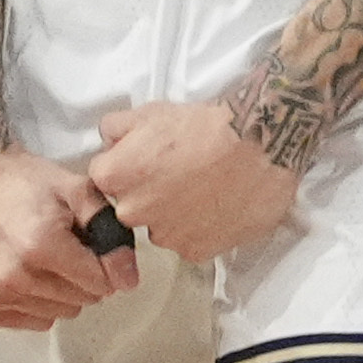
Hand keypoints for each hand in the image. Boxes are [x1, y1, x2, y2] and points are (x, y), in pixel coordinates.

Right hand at [0, 144, 138, 329]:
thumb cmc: (22, 179)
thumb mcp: (74, 188)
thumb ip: (107, 229)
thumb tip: (128, 278)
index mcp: (42, 245)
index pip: (101, 284)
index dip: (106, 264)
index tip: (93, 247)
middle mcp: (15, 278)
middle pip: (81, 301)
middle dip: (84, 277)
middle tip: (66, 248)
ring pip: (57, 313)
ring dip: (60, 291)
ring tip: (43, 257)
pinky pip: (30, 322)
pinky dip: (36, 302)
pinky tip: (24, 272)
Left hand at [89, 102, 298, 264]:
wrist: (260, 145)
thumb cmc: (206, 125)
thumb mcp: (153, 110)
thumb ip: (117, 127)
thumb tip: (109, 139)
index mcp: (115, 177)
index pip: (103, 177)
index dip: (126, 165)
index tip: (147, 159)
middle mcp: (132, 213)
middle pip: (129, 206)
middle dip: (147, 192)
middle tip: (178, 171)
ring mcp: (165, 236)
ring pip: (160, 226)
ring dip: (173, 212)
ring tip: (203, 187)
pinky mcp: (196, 252)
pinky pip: (189, 241)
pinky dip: (200, 227)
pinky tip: (217, 203)